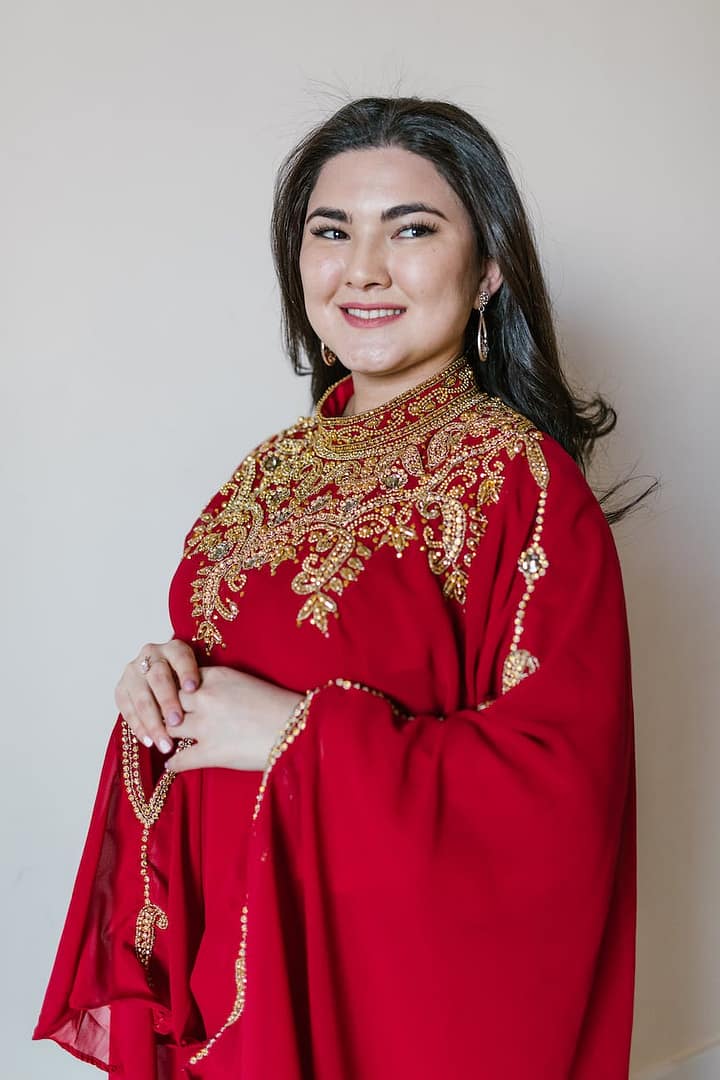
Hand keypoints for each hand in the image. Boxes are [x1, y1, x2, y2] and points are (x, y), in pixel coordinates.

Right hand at [114, 639, 200, 752]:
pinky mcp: (122, 688)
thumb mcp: (199, 677)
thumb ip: (202, 685)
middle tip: (177, 722)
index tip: (193, 689)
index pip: (181, 657)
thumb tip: (212, 707)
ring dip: (153, 722)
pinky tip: (149, 741)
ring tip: (164, 743)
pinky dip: (138, 727)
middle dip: (167, 702)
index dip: (186, 672)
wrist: (168, 682)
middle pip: (159, 678)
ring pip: (142, 697)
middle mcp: (151, 655)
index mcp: (174, 648)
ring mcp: (134, 671)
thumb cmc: (191, 684)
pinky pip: (127, 709)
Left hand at [165, 667, 302, 772]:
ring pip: (169, 728)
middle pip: (168, 700)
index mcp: (215, 676)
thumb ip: (218, 684)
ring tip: (163, 741)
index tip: (166, 696)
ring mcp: (206, 725)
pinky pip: (180, 759)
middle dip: (163, 710)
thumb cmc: (276, 705)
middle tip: (158, 719)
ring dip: (165, 736)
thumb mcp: (243, 682)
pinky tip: (171, 765)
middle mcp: (206, 697)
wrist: (296, 728)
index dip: (171, 688)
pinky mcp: (211, 752)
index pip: (178, 678)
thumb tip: (199, 691)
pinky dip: (173, 763)